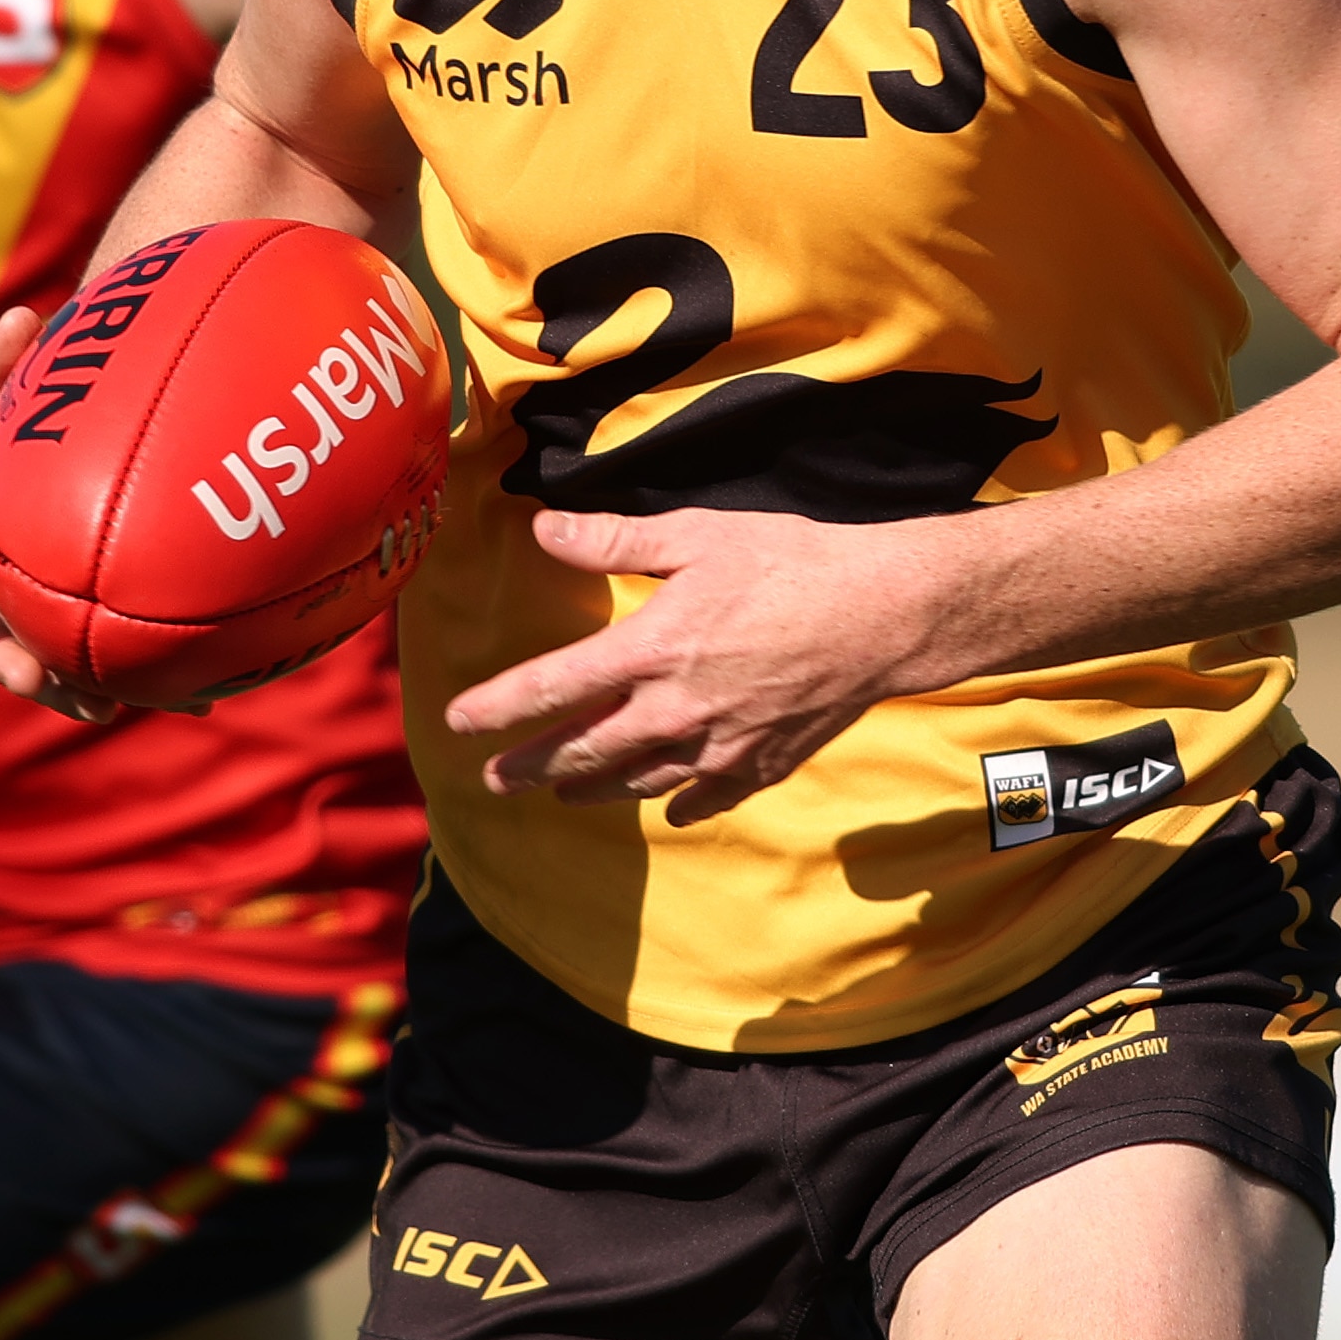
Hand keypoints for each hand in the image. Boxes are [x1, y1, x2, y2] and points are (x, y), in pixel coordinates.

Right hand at [0, 306, 120, 723]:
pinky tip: (193, 700)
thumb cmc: (17, 405)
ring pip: (43, 661)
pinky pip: (101, 659)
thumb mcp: (2, 377)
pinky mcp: (74, 619)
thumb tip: (14, 323)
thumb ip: (2, 354)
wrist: (50, 438)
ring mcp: (28, 606)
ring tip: (107, 707)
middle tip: (36, 678)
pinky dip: (139, 682)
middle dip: (6, 661)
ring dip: (69, 690)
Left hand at [441, 508, 946, 823]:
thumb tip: (544, 531)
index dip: (495, 708)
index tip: (455, 724)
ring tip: (564, 795)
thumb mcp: (696, 536)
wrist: (885, 615)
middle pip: (582, 753)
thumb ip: (614, 540)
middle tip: (495, 781)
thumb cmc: (791, 563)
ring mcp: (719, 745)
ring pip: (637, 782)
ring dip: (593, 790)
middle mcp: (674, 711)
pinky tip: (669, 809)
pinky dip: (680, 804)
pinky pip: (708, 797)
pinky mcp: (763, 763)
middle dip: (531, 769)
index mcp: (649, 650)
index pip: (549, 688)